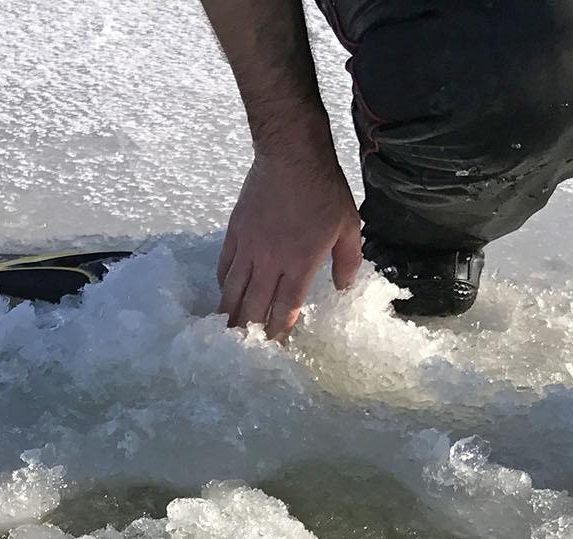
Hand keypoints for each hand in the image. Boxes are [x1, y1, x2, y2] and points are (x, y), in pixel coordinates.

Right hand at [217, 150, 363, 340]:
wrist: (291, 155)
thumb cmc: (324, 190)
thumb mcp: (349, 225)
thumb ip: (348, 261)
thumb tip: (343, 287)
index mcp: (300, 264)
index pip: (285, 309)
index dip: (280, 331)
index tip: (276, 346)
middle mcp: (270, 262)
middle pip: (254, 307)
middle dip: (250, 332)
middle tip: (246, 349)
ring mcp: (248, 249)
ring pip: (233, 292)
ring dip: (230, 315)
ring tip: (227, 332)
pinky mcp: (234, 234)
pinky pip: (224, 267)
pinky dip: (224, 285)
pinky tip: (226, 294)